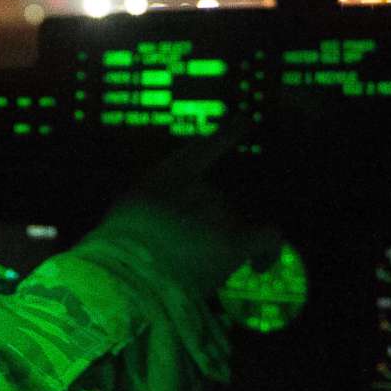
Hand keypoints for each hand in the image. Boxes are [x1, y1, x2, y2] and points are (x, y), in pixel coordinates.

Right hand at [94, 130, 285, 296]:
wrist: (130, 270)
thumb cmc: (122, 248)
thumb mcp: (127, 215)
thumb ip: (151, 211)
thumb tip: (165, 226)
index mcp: (169, 175)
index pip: (206, 147)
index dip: (229, 132)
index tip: (246, 120)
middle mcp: (201, 185)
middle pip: (219, 203)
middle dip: (209, 227)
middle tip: (187, 252)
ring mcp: (220, 212)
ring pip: (235, 227)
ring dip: (221, 245)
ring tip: (194, 269)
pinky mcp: (234, 241)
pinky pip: (268, 239)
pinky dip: (268, 253)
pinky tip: (260, 268)